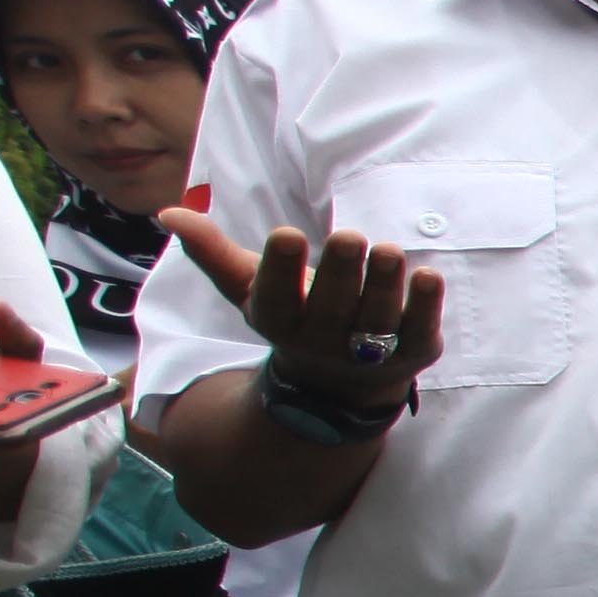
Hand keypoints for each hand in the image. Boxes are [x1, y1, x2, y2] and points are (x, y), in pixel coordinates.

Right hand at [164, 203, 446, 410]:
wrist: (341, 382)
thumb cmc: (295, 315)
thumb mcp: (252, 289)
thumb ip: (215, 254)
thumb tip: (169, 214)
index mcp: (280, 321)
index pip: (277, 297)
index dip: (281, 268)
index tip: (286, 234)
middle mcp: (323, 341)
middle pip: (332, 307)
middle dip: (341, 272)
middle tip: (348, 236)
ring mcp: (370, 351)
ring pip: (377, 318)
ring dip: (385, 285)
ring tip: (388, 250)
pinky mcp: (413, 351)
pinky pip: (419, 329)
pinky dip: (426, 305)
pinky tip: (428, 275)